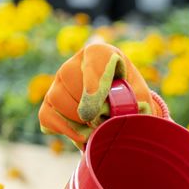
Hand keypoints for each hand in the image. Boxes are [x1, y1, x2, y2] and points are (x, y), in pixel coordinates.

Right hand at [38, 43, 164, 148]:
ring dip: (79, 122)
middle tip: (107, 122)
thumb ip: (134, 104)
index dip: (93, 88)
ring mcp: (59, 81)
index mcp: (100, 53)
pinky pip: (48, 116)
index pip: (93, 64)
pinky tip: (82, 135)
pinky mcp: (50, 100)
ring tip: (99, 129)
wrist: (122, 104)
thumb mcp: (141, 97)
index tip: (93, 113)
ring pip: (58, 100)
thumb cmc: (133, 96)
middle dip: (90, 111)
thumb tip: (113, 120)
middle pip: (72, 85)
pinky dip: (64, 129)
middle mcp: (74, 63)